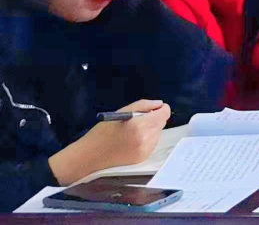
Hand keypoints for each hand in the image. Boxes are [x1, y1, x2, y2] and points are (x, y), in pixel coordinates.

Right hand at [47, 101, 170, 184]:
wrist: (90, 156)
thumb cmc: (103, 131)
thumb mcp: (122, 111)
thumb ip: (144, 105)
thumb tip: (159, 104)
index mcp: (140, 125)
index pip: (165, 114)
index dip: (160, 109)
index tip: (154, 109)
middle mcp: (146, 138)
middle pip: (162, 123)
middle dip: (154, 119)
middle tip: (139, 119)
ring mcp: (145, 150)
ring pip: (158, 134)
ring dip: (151, 130)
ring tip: (133, 131)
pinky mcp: (143, 158)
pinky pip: (152, 144)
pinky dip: (147, 140)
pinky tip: (132, 141)